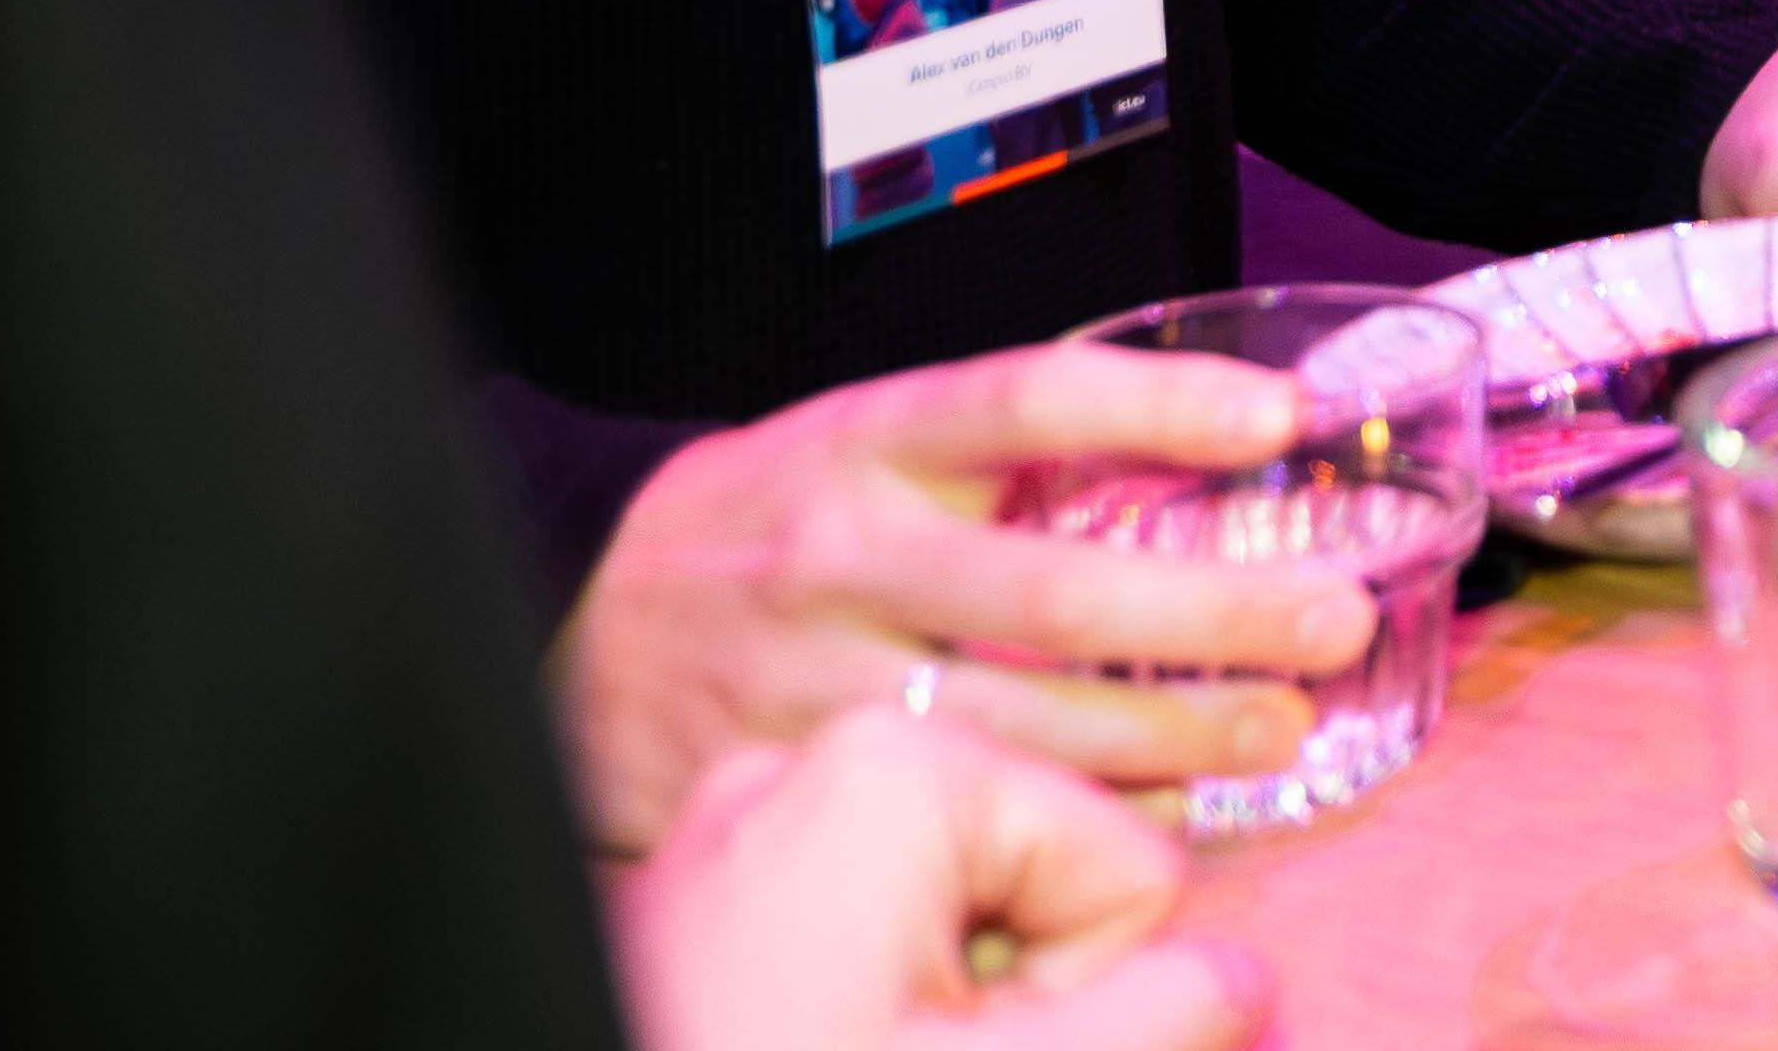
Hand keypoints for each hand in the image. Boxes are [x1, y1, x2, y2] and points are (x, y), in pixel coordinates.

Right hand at [549, 349, 1372, 852]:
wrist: (581, 612)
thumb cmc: (772, 516)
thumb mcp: (869, 436)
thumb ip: (1013, 441)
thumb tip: (1220, 429)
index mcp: (870, 441)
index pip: (1031, 400)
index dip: (1161, 403)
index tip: (1279, 418)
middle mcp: (845, 554)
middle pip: (1054, 588)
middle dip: (1214, 612)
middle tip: (1333, 617)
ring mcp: (818, 676)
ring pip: (1020, 719)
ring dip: (1171, 732)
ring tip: (1282, 725)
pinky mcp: (800, 777)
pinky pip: (961, 802)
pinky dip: (1073, 808)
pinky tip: (1168, 805)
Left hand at [608, 708, 1260, 1050]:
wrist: (530, 1046)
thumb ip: (1164, 1018)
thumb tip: (1247, 985)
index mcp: (898, 774)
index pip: (1118, 856)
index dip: (1089, 979)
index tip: (997, 1038)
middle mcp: (815, 756)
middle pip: (1037, 850)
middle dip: (1033, 971)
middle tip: (937, 1029)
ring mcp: (741, 811)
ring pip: (948, 882)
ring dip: (959, 977)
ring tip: (881, 1027)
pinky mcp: (697, 871)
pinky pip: (854, 897)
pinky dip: (874, 970)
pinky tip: (822, 1030)